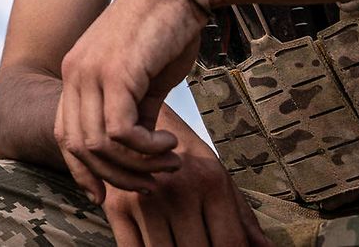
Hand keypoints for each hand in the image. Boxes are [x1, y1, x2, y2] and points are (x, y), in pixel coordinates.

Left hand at [54, 0, 211, 199]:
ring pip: (97, 144)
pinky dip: (145, 148)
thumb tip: (137, 150)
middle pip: (77, 147)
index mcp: (75, 75)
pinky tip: (169, 144)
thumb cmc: (167, 31)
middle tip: (153, 181)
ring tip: (169, 163)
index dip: (84, 170)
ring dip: (136, 165)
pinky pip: (118, 131)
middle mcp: (73, 74)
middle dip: (116, 176)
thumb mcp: (145, 81)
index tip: (109, 193)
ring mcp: (90, 72)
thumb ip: (135, 113)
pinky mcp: (114, 72)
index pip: (64, 136)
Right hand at [97, 137, 270, 246]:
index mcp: (210, 182)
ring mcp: (144, 199)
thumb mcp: (219, 178)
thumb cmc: (185, 157)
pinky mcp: (116, 206)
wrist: (136, 124)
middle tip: (202, 245)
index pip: (230, 243)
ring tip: (181, 244)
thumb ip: (242, 218)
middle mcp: (178, 191)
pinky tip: (158, 246)